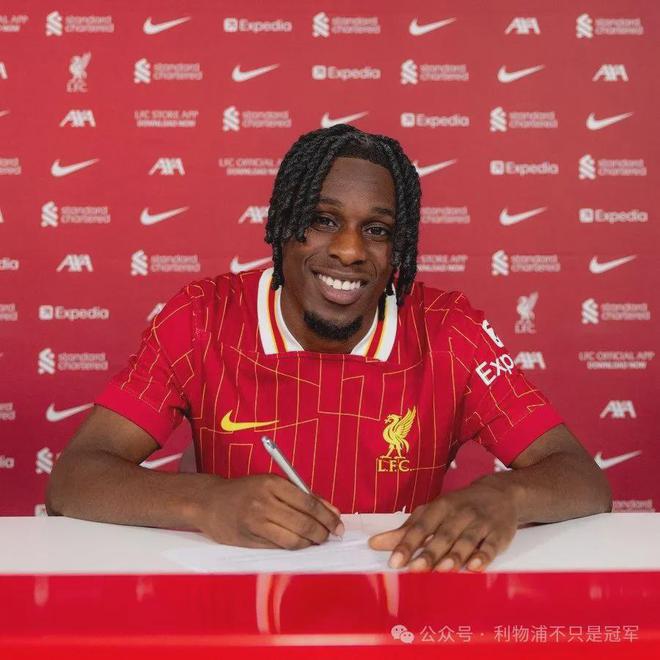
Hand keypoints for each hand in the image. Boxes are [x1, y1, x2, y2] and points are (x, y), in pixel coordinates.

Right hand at [195, 474, 343, 548]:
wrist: (209, 502)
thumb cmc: (245, 491)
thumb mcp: (272, 484)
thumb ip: (301, 495)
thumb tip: (331, 511)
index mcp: (272, 483)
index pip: (309, 503)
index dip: (328, 517)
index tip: (337, 524)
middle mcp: (263, 502)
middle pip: (304, 522)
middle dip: (322, 532)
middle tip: (330, 535)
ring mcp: (255, 522)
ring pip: (294, 539)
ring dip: (310, 542)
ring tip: (316, 540)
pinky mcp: (249, 540)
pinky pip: (279, 547)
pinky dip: (294, 547)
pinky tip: (299, 543)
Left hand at [368, 479, 518, 571]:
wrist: (500, 493)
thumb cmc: (458, 507)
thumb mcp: (433, 512)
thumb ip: (406, 530)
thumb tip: (376, 543)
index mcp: (441, 506)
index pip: (421, 526)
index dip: (407, 544)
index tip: (394, 561)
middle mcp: (460, 513)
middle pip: (443, 535)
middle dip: (429, 553)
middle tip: (415, 570)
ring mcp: (480, 523)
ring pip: (466, 540)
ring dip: (454, 555)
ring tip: (442, 570)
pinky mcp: (499, 534)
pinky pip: (490, 546)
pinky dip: (483, 556)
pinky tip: (475, 566)